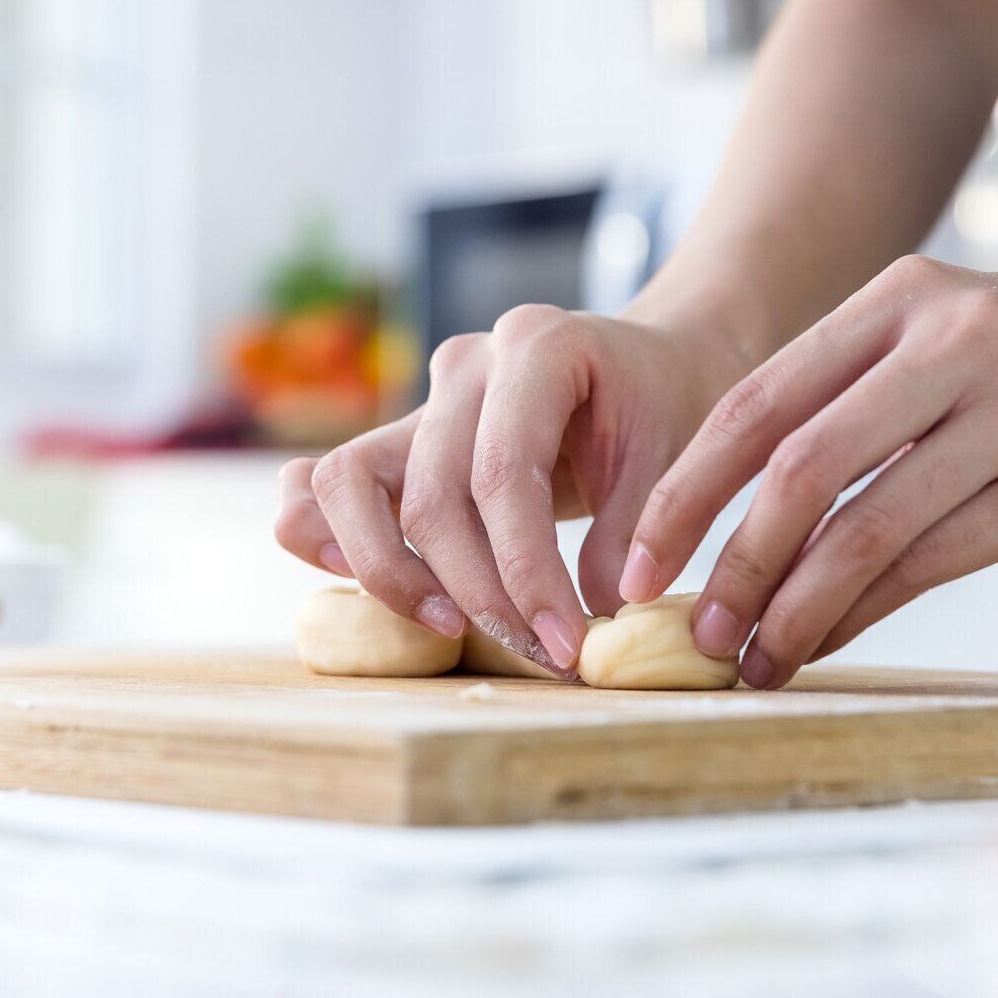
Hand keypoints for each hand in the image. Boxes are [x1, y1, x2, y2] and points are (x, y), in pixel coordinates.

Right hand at [274, 306, 751, 674]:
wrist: (647, 366)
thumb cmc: (663, 405)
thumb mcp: (675, 456)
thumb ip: (633, 529)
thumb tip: (594, 611)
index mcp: (536, 345)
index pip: (503, 473)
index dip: (525, 570)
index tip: (566, 643)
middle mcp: (465, 364)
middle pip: (430, 493)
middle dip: (477, 591)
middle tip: (538, 652)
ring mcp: (422, 399)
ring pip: (349, 482)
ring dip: (390, 571)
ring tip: (450, 628)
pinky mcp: (399, 438)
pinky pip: (324, 480)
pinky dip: (322, 531)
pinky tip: (357, 581)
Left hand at [626, 255, 997, 687]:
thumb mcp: (942, 341)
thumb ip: (846, 403)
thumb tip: (725, 516)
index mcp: (900, 298)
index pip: (760, 399)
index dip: (689, 487)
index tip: (639, 558)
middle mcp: (952, 341)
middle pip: (800, 463)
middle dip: (729, 554)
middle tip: (685, 623)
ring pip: (865, 525)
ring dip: (792, 604)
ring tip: (747, 655)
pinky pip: (929, 564)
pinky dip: (861, 614)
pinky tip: (818, 646)